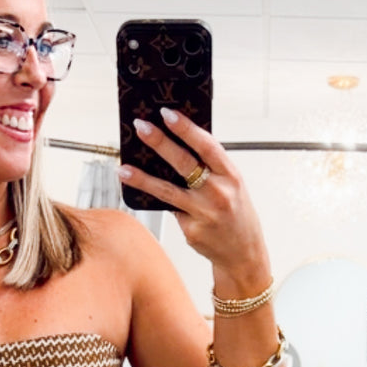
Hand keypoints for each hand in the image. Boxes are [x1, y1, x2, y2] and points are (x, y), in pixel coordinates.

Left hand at [120, 109, 270, 296]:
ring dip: (142, 179)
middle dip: (159, 142)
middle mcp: (218, 193)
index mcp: (231, 176)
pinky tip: (152, 200)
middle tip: (141, 128)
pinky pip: (170, 211)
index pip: (207, 146)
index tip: (167, 114)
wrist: (243, 253)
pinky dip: (162, 204)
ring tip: (123, 169)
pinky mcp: (191, 231)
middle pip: (183, 163)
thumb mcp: (232, 186)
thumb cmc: (236, 214)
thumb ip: (210, 168)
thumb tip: (174, 146)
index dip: (186, 128)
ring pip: (167, 191)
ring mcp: (203, 214)